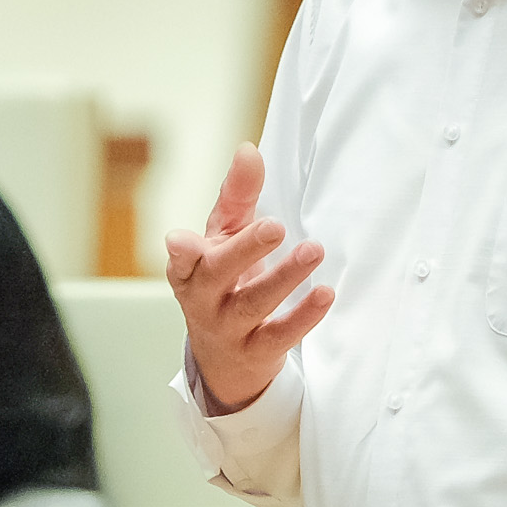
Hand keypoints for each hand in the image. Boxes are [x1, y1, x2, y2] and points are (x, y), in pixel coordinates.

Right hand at [163, 143, 331, 412]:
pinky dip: (303, 316)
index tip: (181, 240)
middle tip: (275, 225)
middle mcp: (203, 299)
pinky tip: (325, 294)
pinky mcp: (257, 352)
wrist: (224, 356)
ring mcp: (228, 328)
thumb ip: (237, 195)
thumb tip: (248, 149)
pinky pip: (280, 336)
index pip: (182, 258)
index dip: (181, 250)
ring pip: (253, 304)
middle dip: (245, 250)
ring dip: (284, 278)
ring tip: (313, 251)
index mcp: (190, 268)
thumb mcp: (224, 236)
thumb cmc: (225, 281)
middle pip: (218, 275)